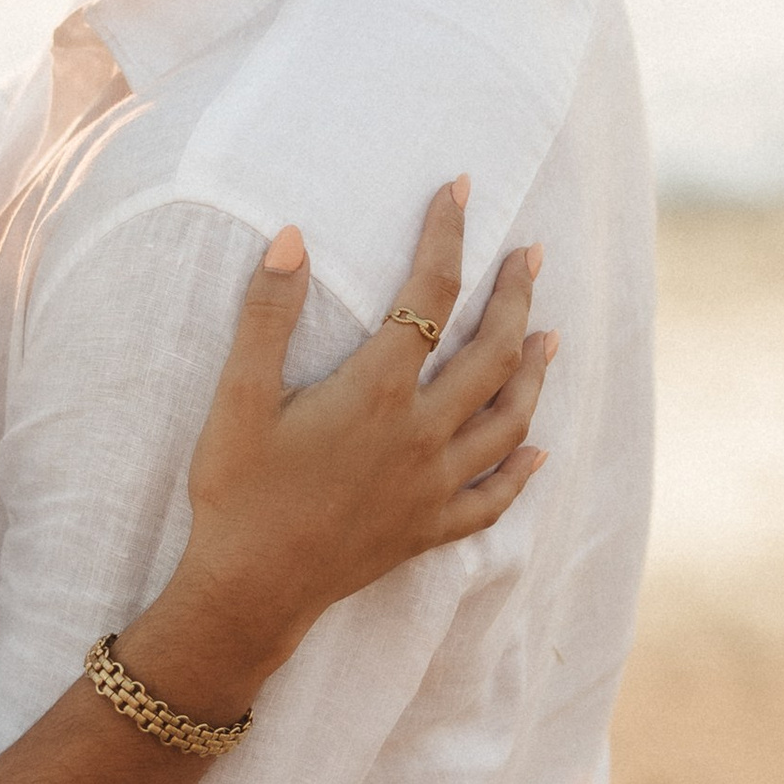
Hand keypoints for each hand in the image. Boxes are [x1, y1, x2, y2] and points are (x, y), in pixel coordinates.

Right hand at [157, 181, 551, 695]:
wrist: (249, 591)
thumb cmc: (236, 492)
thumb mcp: (239, 398)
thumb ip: (268, 315)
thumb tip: (292, 238)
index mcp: (377, 391)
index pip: (428, 294)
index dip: (446, 237)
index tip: (458, 191)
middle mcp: (421, 434)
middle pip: (491, 351)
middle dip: (516, 296)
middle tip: (531, 256)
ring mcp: (433, 485)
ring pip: (509, 419)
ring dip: (534, 371)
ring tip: (547, 335)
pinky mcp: (430, 529)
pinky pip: (494, 497)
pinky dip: (521, 469)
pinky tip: (537, 450)